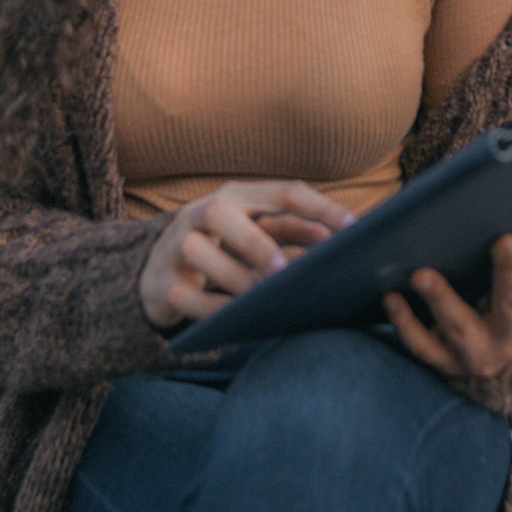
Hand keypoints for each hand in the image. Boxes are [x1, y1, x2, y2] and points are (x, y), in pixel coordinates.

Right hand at [139, 178, 354, 330]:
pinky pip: (187, 296)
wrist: (158, 273)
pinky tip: (237, 318)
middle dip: (255, 242)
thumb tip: (334, 238)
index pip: (283, 192)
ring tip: (260, 298)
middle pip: (222, 214)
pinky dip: (214, 309)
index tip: (352, 228)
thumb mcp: (257, 232)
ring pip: (198, 252)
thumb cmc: (225, 248)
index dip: (319, 207)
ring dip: (234, 277)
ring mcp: (176, 246)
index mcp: (237, 196)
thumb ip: (292, 230)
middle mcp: (202, 212)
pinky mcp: (162, 284)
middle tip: (283, 271)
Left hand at [383, 216, 511, 379]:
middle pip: (511, 303)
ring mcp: (477, 354)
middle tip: (504, 239)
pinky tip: (391, 296)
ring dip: (440, 299)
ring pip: (459, 327)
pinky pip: (422, 345)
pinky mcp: (444, 363)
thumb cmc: (505, 307)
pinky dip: (405, 322)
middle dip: (509, 272)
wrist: (487, 371)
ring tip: (419, 273)